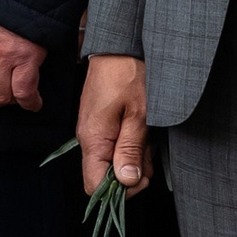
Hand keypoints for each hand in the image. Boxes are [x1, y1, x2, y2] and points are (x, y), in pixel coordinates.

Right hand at [78, 54, 150, 194]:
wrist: (119, 46)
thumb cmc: (129, 75)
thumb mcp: (139, 114)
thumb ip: (130, 149)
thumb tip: (125, 181)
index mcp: (93, 139)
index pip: (94, 186)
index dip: (120, 191)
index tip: (141, 176)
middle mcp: (88, 137)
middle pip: (106, 176)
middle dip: (133, 170)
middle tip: (149, 149)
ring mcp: (93, 129)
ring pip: (113, 161)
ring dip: (135, 154)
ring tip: (146, 131)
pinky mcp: (100, 122)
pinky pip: (114, 144)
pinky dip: (131, 142)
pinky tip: (141, 127)